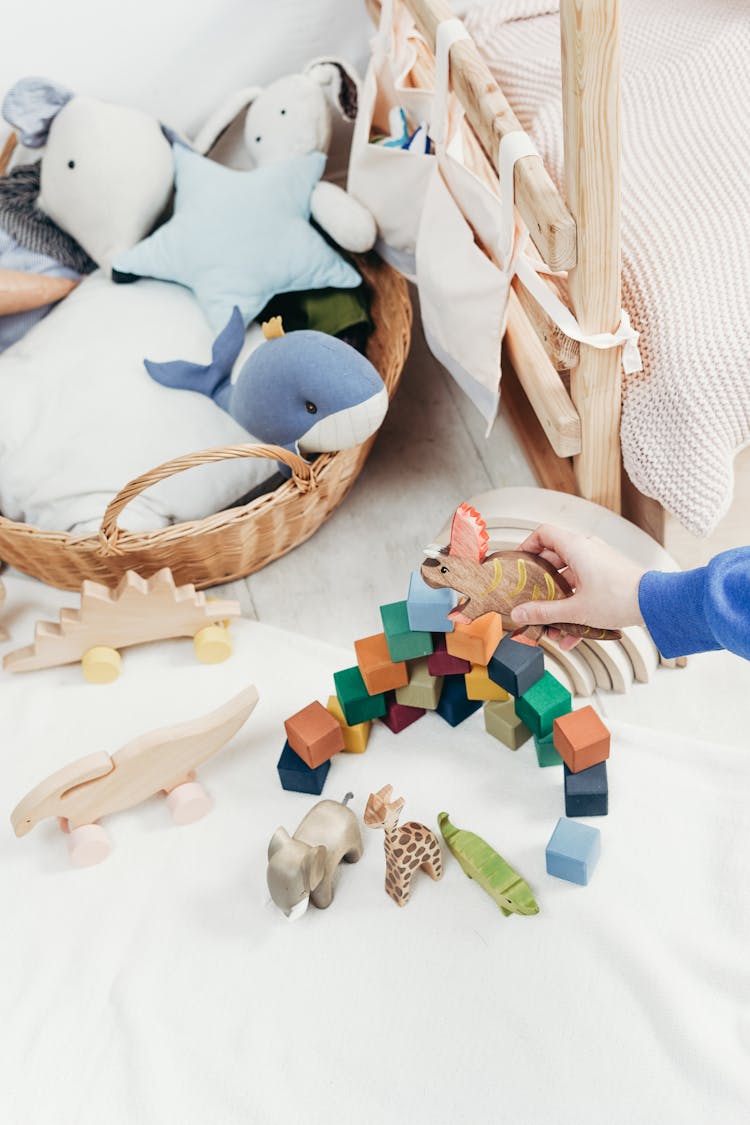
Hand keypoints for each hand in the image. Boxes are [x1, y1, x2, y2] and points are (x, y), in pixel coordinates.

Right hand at [510, 524, 645, 648]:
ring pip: (569, 578)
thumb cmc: (621, 598)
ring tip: (553, 623)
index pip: (543, 533)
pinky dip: (576, 606)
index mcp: (576, 547)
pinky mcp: (608, 575)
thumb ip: (544, 612)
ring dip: (559, 601)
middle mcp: (587, 549)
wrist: (655, 603)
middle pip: (553, 560)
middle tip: (530, 598)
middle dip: (540, 584)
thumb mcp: (575, 608)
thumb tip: (520, 613)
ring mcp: (599, 562)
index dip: (527, 545)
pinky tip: (573, 633)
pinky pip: (584, 587)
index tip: (518, 563)